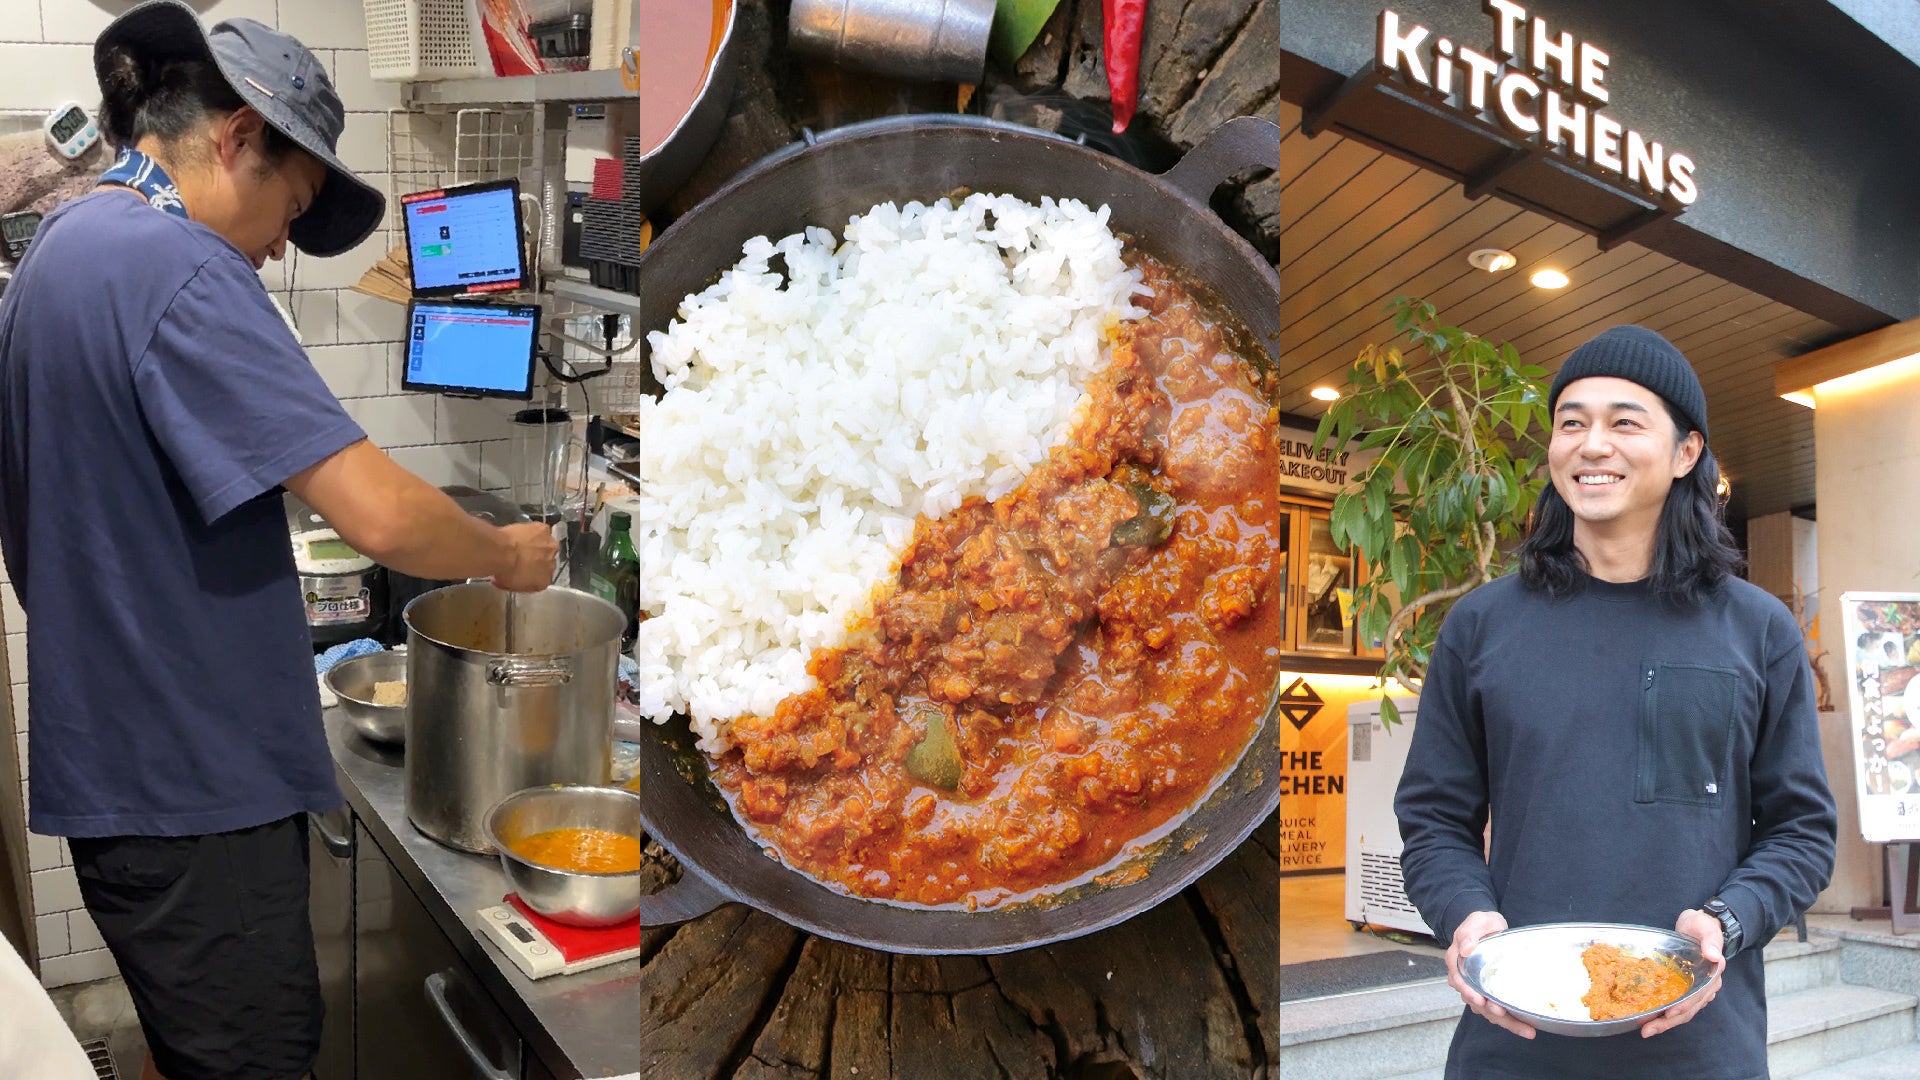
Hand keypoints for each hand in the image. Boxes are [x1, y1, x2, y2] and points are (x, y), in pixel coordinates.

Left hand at [493, 522, 559, 591]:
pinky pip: (541, 530)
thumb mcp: (511, 584)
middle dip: (537, 557)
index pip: (543, 577)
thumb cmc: (503, 569)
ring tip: (520, 543)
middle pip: (548, 559)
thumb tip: (517, 577)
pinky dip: (532, 531)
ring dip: (536, 543)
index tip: (525, 568)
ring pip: (546, 544)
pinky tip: (521, 533)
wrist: (500, 553)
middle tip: (522, 555)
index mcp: (544, 580)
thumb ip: (521, 581)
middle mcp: (551, 564)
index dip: (533, 571)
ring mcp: (550, 546)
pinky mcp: (545, 530)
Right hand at [1446, 910, 1535, 1038]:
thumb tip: (1465, 948)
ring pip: (1487, 1010)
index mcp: (1456, 962)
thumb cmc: (1481, 924)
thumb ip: (1469, 932)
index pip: (1460, 981)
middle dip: (1491, 1012)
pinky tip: (1526, 1027)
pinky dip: (1510, 1020)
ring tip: (1526, 1030)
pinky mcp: (1488, 993)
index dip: (1470, 993)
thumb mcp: (1477, 921)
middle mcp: (1463, 979)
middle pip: (1475, 1001)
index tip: (1481, 1001)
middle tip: (1506, 1016)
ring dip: (1506, 1022)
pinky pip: (1496, 1010)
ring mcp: (1476, 988)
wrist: (1488, 929)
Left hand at [1642, 909, 1725, 1037]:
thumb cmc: (1703, 927)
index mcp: (1712, 975)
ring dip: (1664, 1022)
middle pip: (1688, 1009)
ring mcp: (1695, 989)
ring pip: (1681, 1011)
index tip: (1669, 1013)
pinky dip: (1663, 1014)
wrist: (1698, 926)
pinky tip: (1648, 1019)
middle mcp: (1706, 987)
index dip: (1685, 1006)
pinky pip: (1675, 1004)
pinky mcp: (1685, 988)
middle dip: (1668, 1022)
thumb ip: (1711, 941)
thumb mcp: (1707, 929)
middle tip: (1647, 1030)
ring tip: (1645, 1030)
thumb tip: (1715, 956)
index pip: (1699, 996)